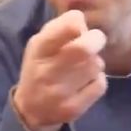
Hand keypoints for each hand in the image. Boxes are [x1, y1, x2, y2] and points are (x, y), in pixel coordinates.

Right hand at [13, 10, 106, 130]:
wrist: (31, 109)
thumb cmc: (40, 68)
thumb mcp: (40, 45)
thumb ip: (59, 29)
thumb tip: (83, 22)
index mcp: (38, 49)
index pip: (67, 27)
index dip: (77, 23)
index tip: (77, 27)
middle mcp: (47, 71)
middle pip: (85, 48)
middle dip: (96, 40)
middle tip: (94, 41)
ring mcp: (60, 92)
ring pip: (96, 65)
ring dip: (95, 62)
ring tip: (84, 65)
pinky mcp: (73, 108)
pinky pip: (100, 84)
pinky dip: (97, 79)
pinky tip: (86, 81)